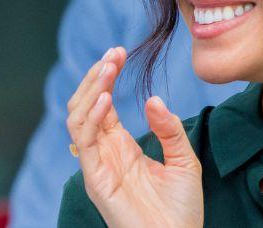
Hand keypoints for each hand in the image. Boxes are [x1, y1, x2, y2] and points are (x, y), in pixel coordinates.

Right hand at [65, 47, 203, 227]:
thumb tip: (152, 99)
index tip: (119, 52)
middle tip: (113, 54)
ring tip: (107, 68)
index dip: (106, 77)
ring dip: (89, 90)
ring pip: (77, 119)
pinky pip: (84, 144)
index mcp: (120, 146)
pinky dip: (91, 118)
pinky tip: (106, 99)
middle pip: (85, 105)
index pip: (103, 103)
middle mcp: (104, 152)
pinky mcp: (96, 180)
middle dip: (96, 77)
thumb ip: (170, 130)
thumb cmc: (182, 210)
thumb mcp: (184, 161)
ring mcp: (97, 165)